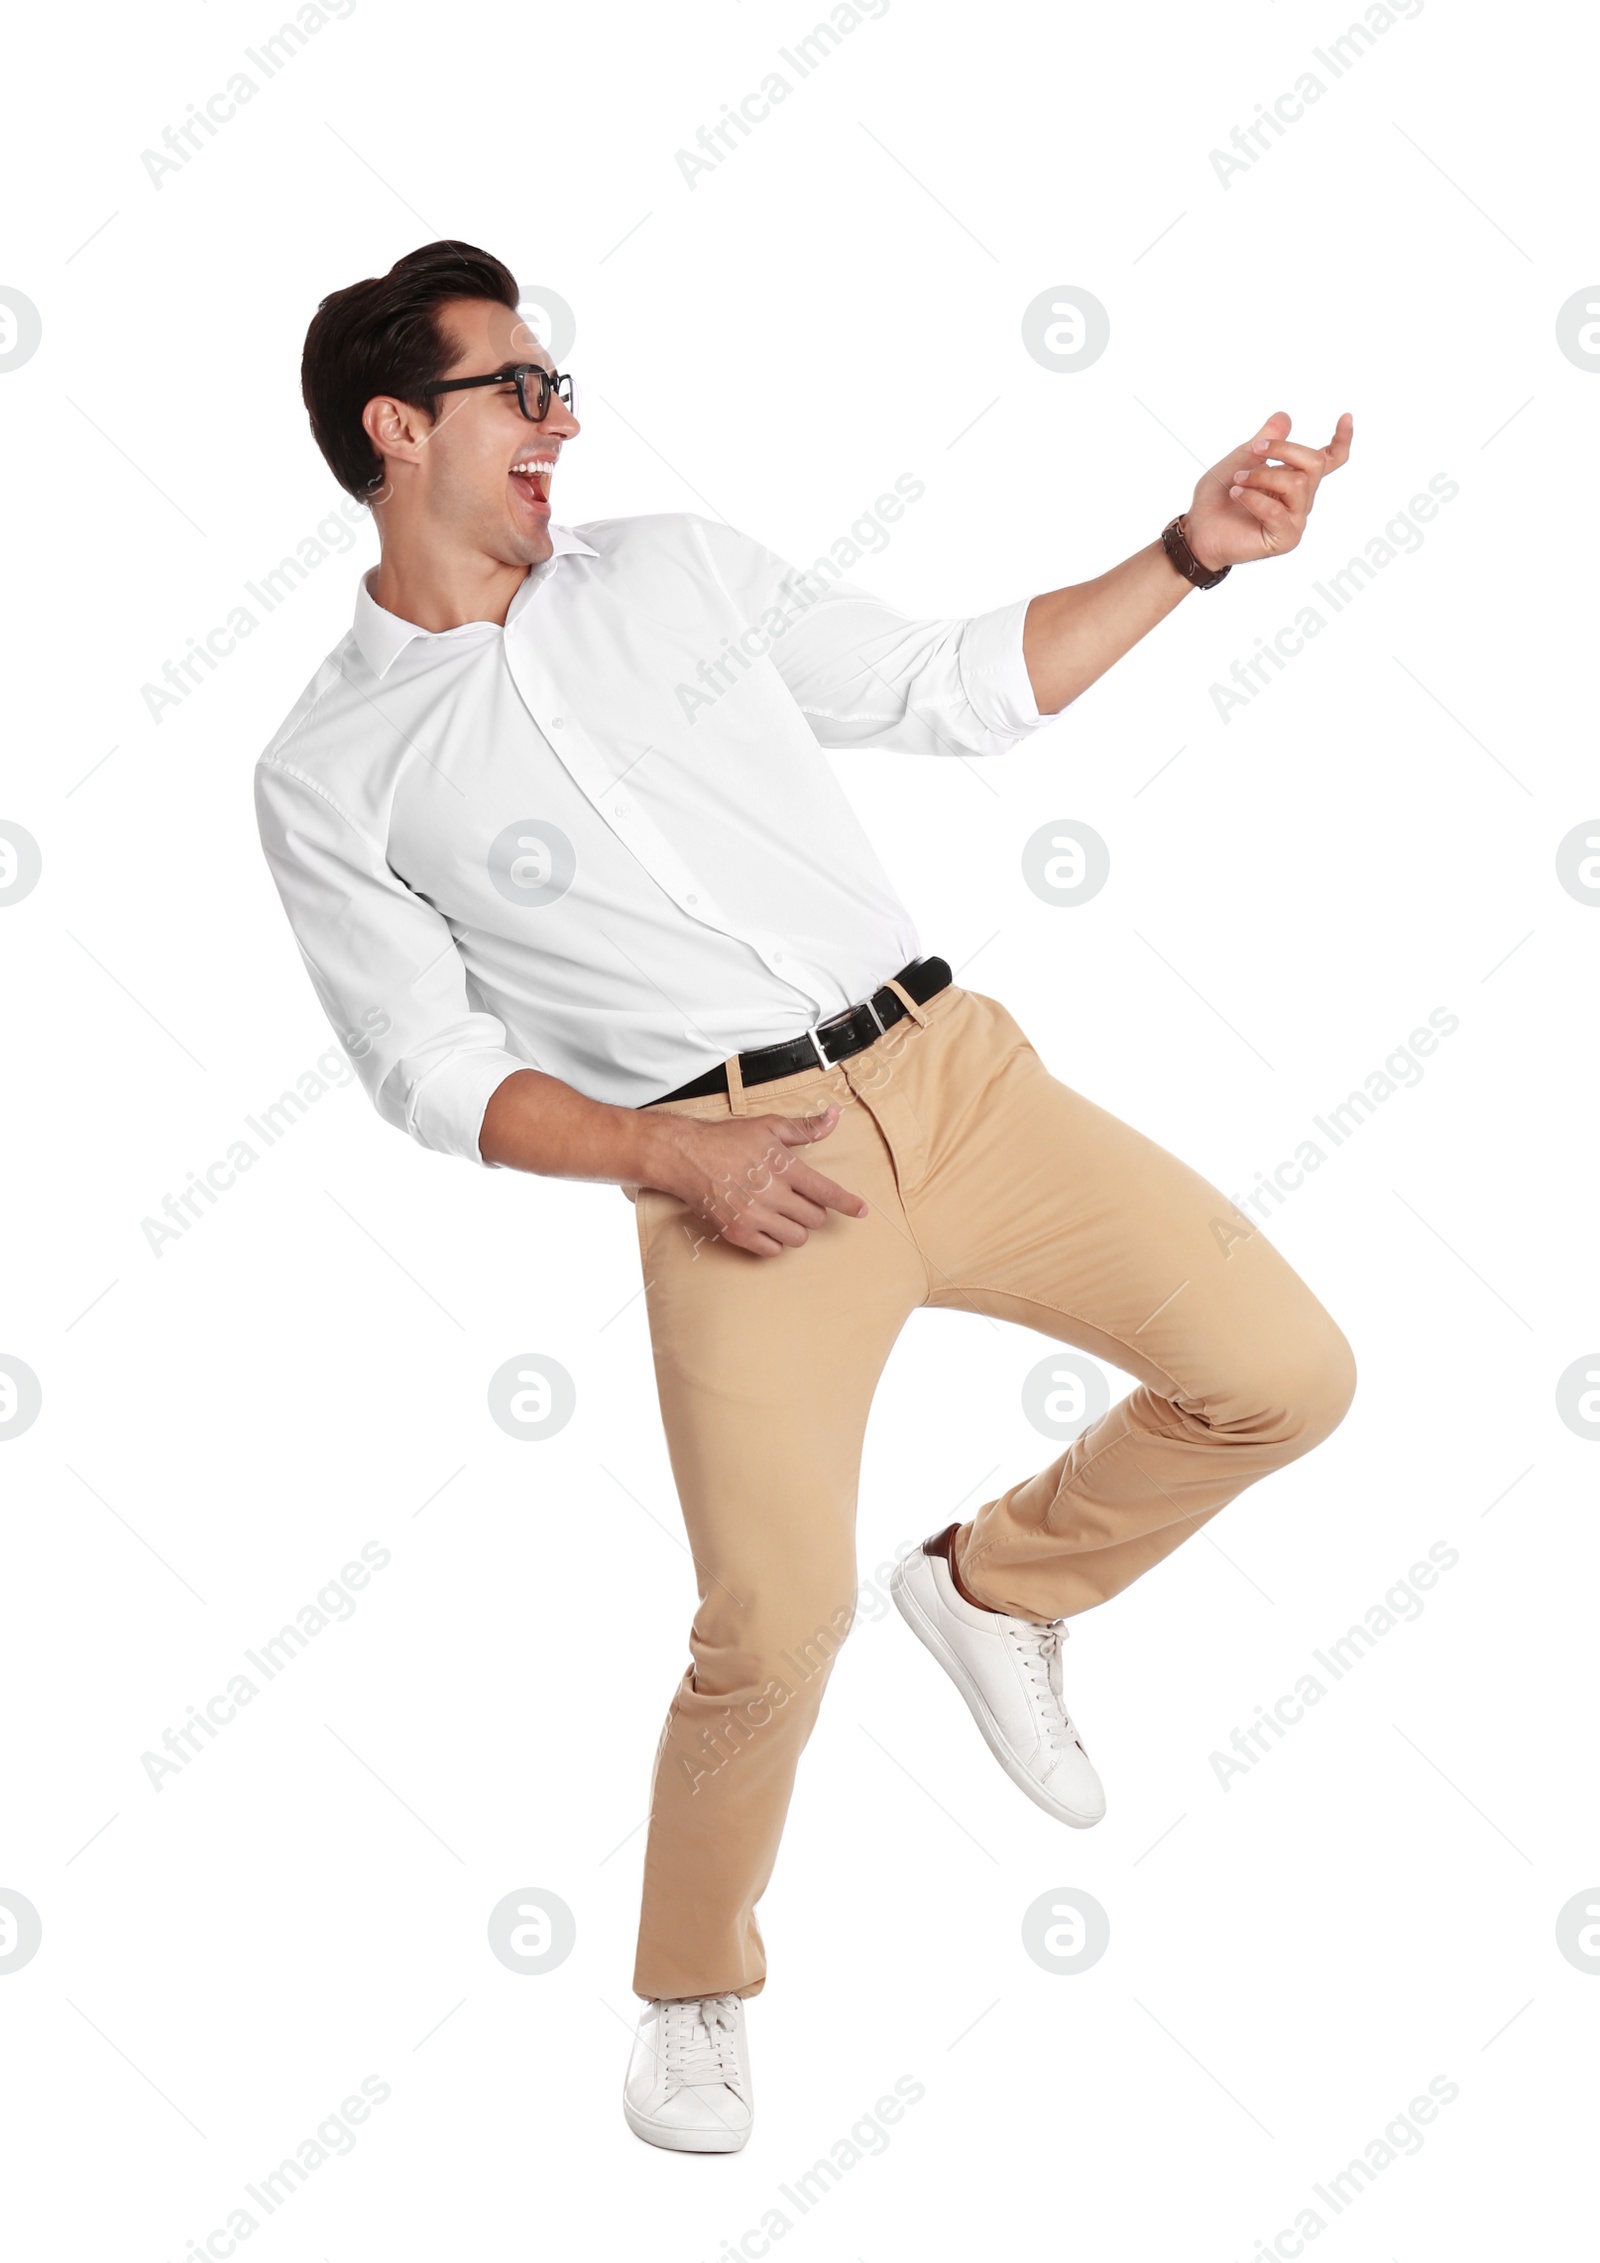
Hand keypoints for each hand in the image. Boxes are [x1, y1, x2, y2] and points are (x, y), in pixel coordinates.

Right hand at [646, 1101, 868, 1257]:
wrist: (686, 1157)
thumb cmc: (728, 1139)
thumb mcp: (769, 1126)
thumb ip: (805, 1128)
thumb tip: (835, 1116)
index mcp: (784, 1167)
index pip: (826, 1192)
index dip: (848, 1203)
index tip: (861, 1211)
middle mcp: (772, 1194)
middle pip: (815, 1218)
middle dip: (813, 1210)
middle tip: (796, 1199)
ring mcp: (754, 1217)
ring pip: (798, 1237)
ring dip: (796, 1227)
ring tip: (781, 1212)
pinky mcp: (738, 1234)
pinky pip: (773, 1250)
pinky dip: (775, 1241)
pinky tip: (767, 1225)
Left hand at [1183, 410, 1352, 572]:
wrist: (1198, 529)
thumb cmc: (1218, 497)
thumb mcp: (1241, 459)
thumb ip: (1265, 441)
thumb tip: (1284, 417)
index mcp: (1295, 479)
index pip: (1329, 460)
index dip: (1341, 440)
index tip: (1346, 417)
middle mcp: (1300, 499)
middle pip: (1314, 463)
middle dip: (1285, 450)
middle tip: (1255, 450)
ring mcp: (1295, 520)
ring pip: (1296, 484)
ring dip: (1262, 476)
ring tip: (1237, 481)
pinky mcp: (1284, 539)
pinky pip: (1277, 511)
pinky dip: (1253, 498)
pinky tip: (1236, 494)